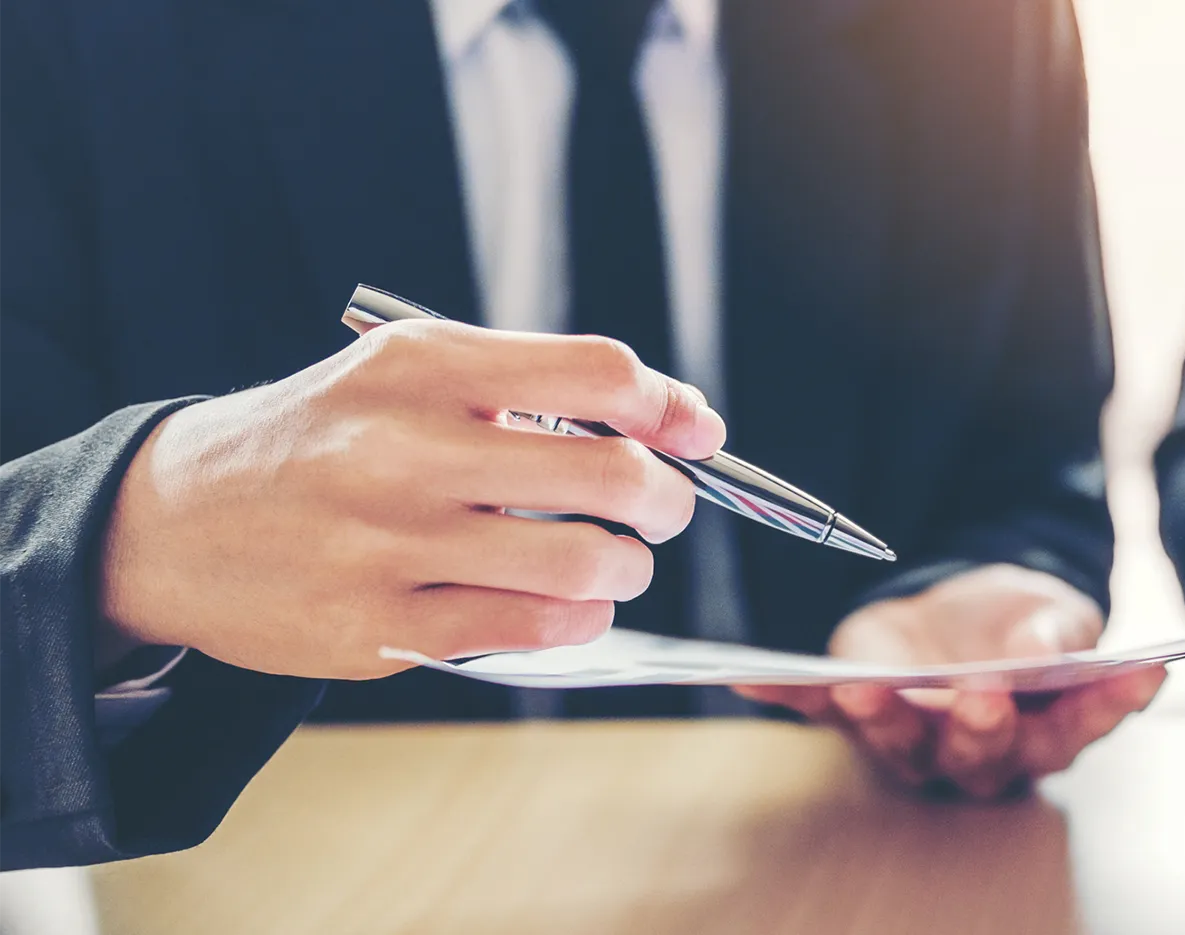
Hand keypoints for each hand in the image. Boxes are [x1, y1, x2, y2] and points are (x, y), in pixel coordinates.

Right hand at [99, 318, 723, 678]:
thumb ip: (536, 386)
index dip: (670, 405)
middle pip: (611, 474)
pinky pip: (531, 630)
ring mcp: (390, 544)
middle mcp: (406, 449)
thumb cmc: (324, 439)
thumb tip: (684, 418)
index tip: (695, 432)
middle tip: (663, 509)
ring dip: (628, 567)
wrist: (173, 520)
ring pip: (583, 563)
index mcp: (423, 366)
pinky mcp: (378, 629)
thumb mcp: (409, 374)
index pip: (596, 371)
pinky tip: (571, 605)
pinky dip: (580, 619)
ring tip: (615, 561)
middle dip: (668, 500)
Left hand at [737, 565, 1162, 798]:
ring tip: (872, 693)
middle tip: (984, 696)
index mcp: (1044, 727)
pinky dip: (785, 695)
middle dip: (983, 727)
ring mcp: (916, 735)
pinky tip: (751, 679)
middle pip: (985, 755)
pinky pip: (817, 710)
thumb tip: (1047, 645)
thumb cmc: (1018, 624)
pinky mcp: (858, 710)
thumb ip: (1057, 631)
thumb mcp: (1048, 611)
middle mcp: (980, 749)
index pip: (1080, 725)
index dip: (1107, 706)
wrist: (960, 610)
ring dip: (886, 722)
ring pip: (903, 746)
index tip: (1140, 674)